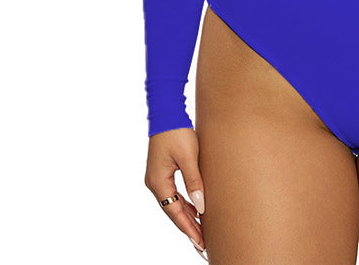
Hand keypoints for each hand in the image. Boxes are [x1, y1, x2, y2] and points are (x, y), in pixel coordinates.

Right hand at [144, 127, 207, 259]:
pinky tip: (195, 212)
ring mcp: (157, 178)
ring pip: (173, 204)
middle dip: (188, 228)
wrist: (167, 113)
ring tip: (201, 233)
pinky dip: (184, 205)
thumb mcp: (189, 156)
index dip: (189, 228)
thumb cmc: (177, 132)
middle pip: (173, 212)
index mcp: (158, 182)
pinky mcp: (163, 172)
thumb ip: (194, 181)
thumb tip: (201, 206)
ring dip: (187, 217)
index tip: (201, 242)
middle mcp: (155, 183)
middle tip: (203, 245)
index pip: (175, 212)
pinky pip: (174, 194)